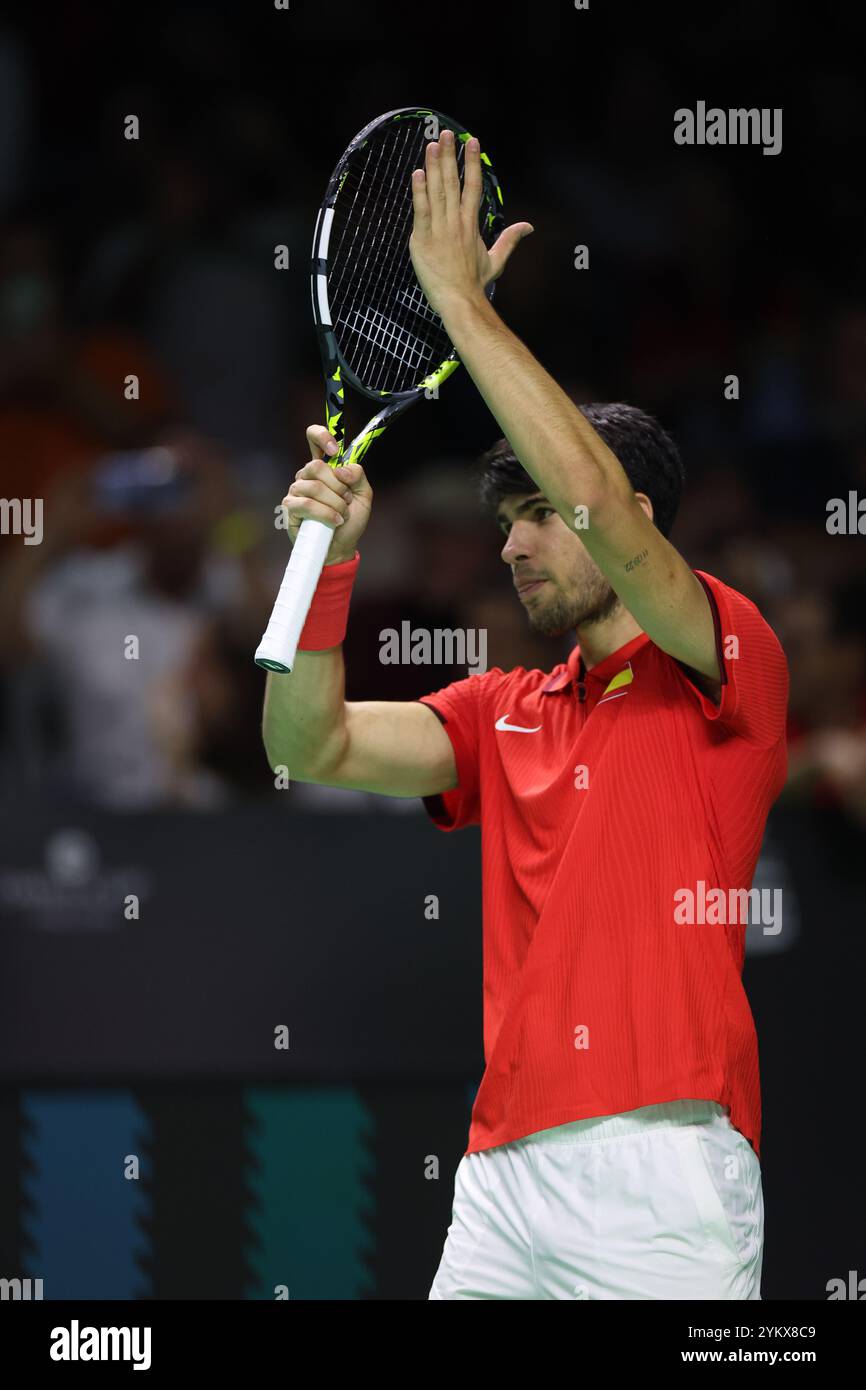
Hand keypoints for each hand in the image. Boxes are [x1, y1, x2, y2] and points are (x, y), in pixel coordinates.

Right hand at [280, 424, 372, 562]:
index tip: (335, 450)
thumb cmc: (350, 519)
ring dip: (335, 504)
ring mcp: (296, 490)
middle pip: (318, 467)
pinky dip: (326, 514)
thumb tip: (340, 469)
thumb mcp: (363, 495)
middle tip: (346, 501)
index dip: (322, 436)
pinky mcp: (290, 507)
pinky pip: (308, 504)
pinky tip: (335, 522)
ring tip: (342, 515)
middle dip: (339, 487)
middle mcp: (307, 475)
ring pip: (315, 487)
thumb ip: (357, 475)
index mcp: (324, 467)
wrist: (341, 546)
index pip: (314, 438)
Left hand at [409, 127, 532, 317]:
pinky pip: (421, 210)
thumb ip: (509, 240)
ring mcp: (439, 230)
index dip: (472, 162)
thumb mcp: (496, 261)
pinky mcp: (423, 239)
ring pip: (437, 191)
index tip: (472, 141)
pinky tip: (417, 173)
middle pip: (453, 182)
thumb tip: (528, 227)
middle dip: (450, 155)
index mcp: (471, 224)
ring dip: (434, 166)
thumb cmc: (475, 284)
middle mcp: (456, 222)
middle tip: (447, 133)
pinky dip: (419, 192)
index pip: (473, 186)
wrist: (460, 302)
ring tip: (432, 145)